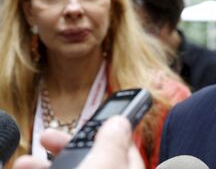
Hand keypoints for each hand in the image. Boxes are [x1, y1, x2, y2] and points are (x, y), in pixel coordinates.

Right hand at [13, 116, 143, 168]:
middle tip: (47, 137)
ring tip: (24, 163)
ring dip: (48, 163)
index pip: (126, 147)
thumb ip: (113, 141)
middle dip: (68, 145)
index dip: (111, 129)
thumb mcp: (104, 165)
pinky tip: (26, 168)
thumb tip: (119, 121)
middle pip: (94, 158)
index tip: (96, 117)